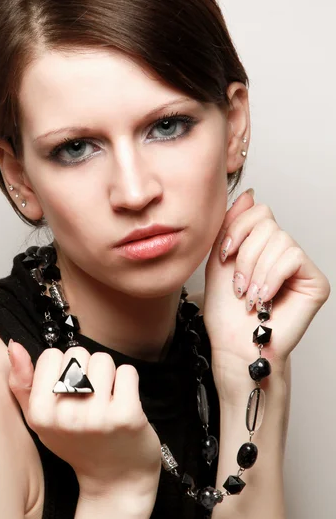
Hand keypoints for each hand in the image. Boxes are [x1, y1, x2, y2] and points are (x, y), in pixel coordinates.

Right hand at [7, 344, 160, 499]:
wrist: (116, 479)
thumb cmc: (76, 442)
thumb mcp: (39, 419)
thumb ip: (22, 382)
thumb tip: (14, 346)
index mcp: (40, 414)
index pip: (51, 355)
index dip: (61, 369)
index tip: (67, 390)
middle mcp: (67, 415)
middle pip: (78, 354)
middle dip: (85, 369)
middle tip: (88, 397)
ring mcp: (98, 416)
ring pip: (103, 360)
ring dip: (108, 374)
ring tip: (106, 399)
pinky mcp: (127, 414)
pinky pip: (127, 371)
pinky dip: (127, 381)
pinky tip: (123, 402)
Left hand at [203, 189, 330, 398]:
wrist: (233, 344)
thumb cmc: (225, 308)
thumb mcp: (220, 257)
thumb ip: (233, 225)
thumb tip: (250, 194)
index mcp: (263, 243)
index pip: (258, 210)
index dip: (237, 229)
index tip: (223, 255)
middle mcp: (285, 250)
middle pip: (267, 223)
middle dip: (244, 255)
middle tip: (238, 285)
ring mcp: (302, 266)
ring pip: (279, 240)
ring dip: (255, 271)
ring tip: (249, 296)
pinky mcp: (316, 282)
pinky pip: (292, 257)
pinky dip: (270, 277)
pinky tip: (263, 298)